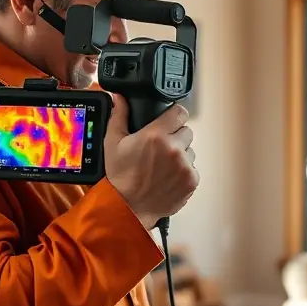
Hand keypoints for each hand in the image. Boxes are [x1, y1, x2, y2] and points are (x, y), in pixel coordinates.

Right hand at [105, 95, 198, 228]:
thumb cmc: (120, 177)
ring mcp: (185, 166)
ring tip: (162, 166)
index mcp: (156, 135)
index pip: (180, 112)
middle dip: (175, 137)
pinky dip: (183, 172)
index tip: (169, 121)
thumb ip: (119, 116)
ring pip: (190, 151)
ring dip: (180, 155)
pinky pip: (193, 169)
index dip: (174, 116)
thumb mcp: (113, 143)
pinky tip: (168, 177)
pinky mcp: (191, 181)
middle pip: (186, 131)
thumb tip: (120, 98)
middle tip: (160, 148)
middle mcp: (174, 149)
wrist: (128, 207)